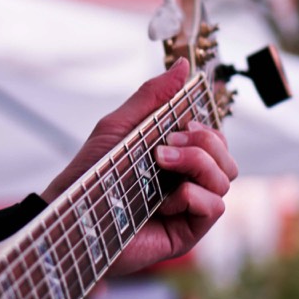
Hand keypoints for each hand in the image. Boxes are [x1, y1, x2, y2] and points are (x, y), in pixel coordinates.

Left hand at [42, 58, 238, 275]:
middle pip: (226, 157)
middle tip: (166, 146)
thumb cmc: (90, 175)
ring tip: (160, 164)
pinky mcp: (187, 233)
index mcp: (176, 159)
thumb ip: (152, 96)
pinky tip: (165, 201)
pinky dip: (194, 196)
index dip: (207, 129)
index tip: (184, 124)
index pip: (214, 139)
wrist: (73, 216)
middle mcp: (187, 182)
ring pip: (225, 179)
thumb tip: (184, 66)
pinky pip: (215, 207)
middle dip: (204, 143)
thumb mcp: (119, 126)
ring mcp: (189, 208)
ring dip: (198, 164)